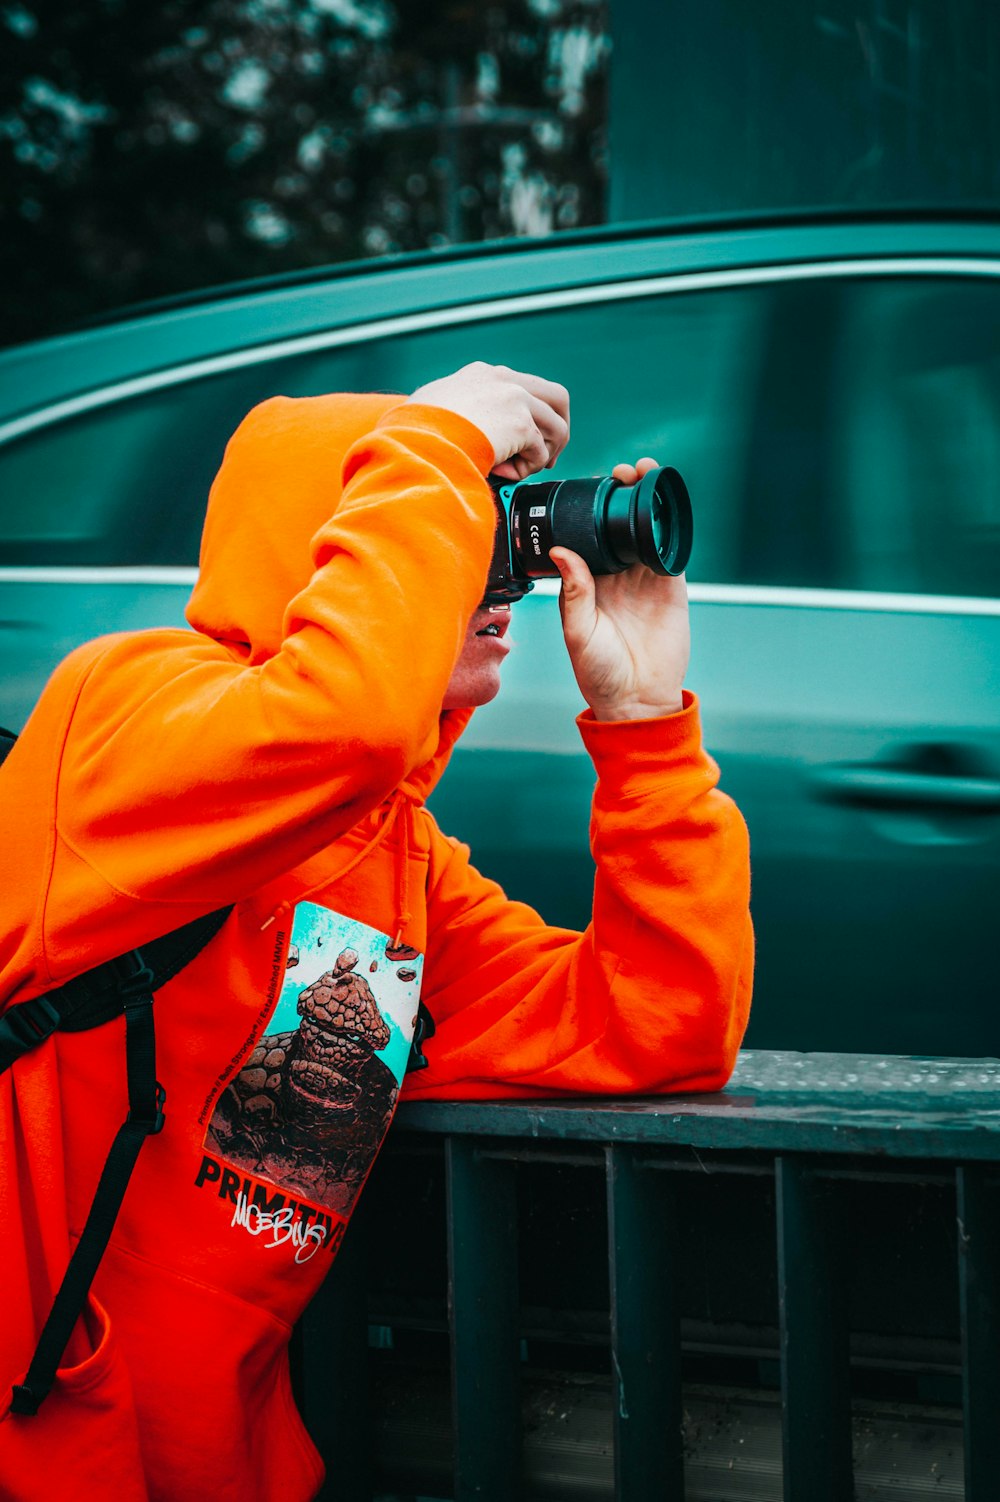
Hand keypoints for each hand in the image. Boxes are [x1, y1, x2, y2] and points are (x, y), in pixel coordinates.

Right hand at [406, 362, 569, 479]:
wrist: (415, 438)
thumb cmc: (413, 430)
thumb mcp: (434, 406)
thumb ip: (458, 410)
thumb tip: (467, 432)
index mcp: (483, 375)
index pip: (524, 388)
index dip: (531, 416)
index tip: (524, 439)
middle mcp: (504, 380)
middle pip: (556, 398)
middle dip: (557, 428)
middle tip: (547, 455)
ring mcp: (515, 399)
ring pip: (556, 427)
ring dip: (543, 454)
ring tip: (520, 470)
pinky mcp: (521, 425)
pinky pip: (540, 453)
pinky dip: (527, 470)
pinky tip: (505, 474)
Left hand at [550, 458, 689, 720]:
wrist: (638, 699)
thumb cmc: (599, 673)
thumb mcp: (578, 632)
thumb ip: (574, 592)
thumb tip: (560, 551)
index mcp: (588, 583)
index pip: (589, 536)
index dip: (592, 509)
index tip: (593, 485)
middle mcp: (616, 576)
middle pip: (620, 524)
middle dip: (623, 494)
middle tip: (623, 472)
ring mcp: (645, 579)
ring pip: (647, 529)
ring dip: (649, 501)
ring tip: (646, 474)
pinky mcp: (671, 587)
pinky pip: (672, 550)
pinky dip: (672, 527)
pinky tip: (669, 504)